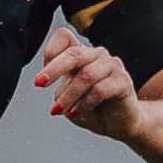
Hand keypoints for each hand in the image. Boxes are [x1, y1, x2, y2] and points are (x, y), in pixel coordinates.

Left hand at [33, 20, 141, 138]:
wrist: (118, 124)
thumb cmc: (92, 108)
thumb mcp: (68, 95)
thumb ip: (59, 82)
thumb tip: (46, 77)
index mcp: (81, 54)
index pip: (64, 37)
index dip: (50, 51)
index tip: (40, 77)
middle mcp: (97, 55)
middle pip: (74, 54)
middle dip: (53, 69)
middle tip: (39, 83)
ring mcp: (112, 66)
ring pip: (86, 75)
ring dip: (69, 95)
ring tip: (59, 110)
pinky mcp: (123, 81)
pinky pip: (100, 89)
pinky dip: (85, 103)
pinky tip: (78, 112)